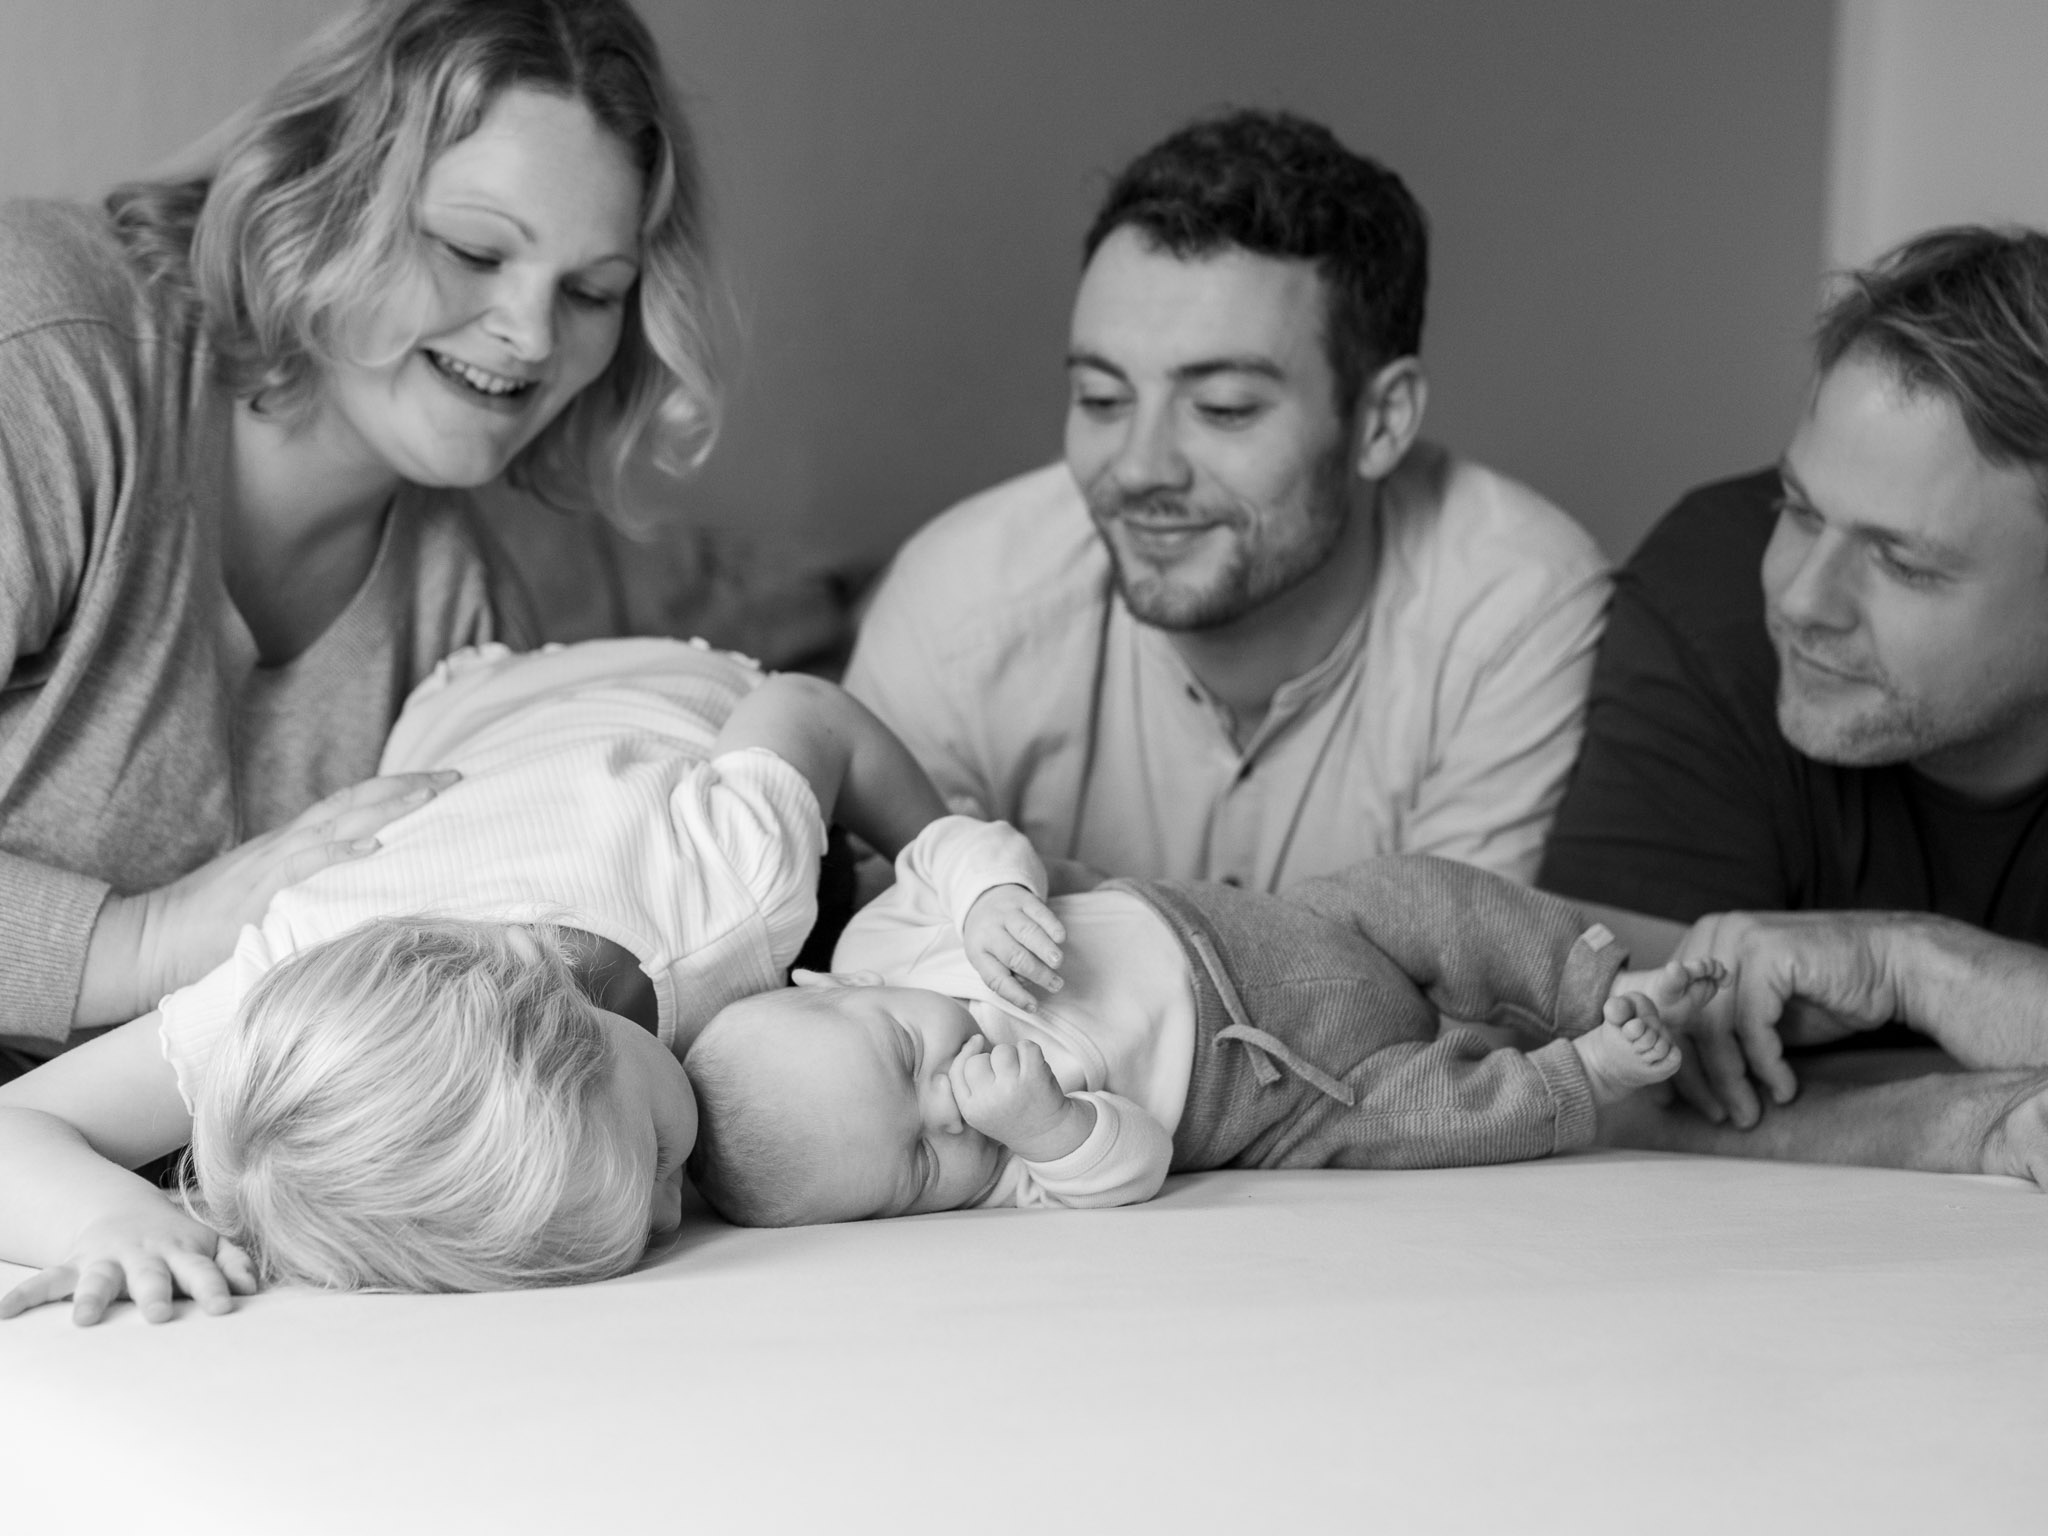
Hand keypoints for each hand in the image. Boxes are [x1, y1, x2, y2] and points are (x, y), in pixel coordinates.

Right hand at [0, 1204, 258, 1326]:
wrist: (121, 1208)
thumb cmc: (175, 1239)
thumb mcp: (208, 1243)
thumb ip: (233, 1262)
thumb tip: (252, 1287)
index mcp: (181, 1252)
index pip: (202, 1271)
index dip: (213, 1287)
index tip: (223, 1307)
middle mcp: (144, 1255)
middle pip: (152, 1275)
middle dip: (155, 1293)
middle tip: (160, 1314)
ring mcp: (107, 1259)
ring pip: (99, 1278)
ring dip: (94, 1297)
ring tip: (85, 1318)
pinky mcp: (74, 1266)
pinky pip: (46, 1280)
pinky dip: (24, 1296)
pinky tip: (5, 1313)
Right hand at [79, 770, 460, 1025]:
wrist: (150, 940)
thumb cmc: (211, 929)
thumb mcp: (273, 899)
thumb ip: (314, 889)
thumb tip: (364, 892)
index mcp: (293, 844)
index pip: (353, 805)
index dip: (398, 790)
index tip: (441, 782)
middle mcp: (289, 843)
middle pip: (356, 802)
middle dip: (409, 787)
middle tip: (458, 777)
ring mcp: (275, 863)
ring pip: (339, 821)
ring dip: (387, 806)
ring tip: (430, 794)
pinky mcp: (261, 889)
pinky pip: (306, 863)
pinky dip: (341, 851)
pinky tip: (375, 844)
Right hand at [947, 1036, 1088, 1160]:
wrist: (1048, 1135)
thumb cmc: (1010, 1115)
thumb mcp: (979, 1109)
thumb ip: (968, 1081)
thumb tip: (975, 1039)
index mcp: (971, 1109)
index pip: (958, 1070)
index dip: (968, 1057)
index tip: (980, 1051)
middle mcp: (989, 1100)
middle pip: (978, 1059)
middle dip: (991, 1060)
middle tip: (1006, 1076)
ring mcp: (1012, 1088)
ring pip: (1002, 1050)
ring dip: (1012, 1055)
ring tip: (1021, 1074)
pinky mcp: (1034, 1078)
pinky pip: (1026, 1046)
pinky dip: (1030, 1051)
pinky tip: (1034, 1067)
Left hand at [962, 884, 1066, 1010]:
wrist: (983, 898)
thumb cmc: (990, 938)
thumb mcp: (986, 958)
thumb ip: (1005, 975)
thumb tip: (1029, 991)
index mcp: (978, 952)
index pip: (996, 979)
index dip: (1015, 995)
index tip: (1034, 1007)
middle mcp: (990, 932)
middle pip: (1014, 955)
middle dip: (1037, 972)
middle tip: (1055, 984)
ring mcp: (1006, 914)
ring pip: (1026, 932)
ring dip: (1044, 949)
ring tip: (1058, 962)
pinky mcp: (1022, 900)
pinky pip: (1038, 912)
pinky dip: (1050, 925)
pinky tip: (1060, 937)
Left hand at [1665, 910, 1903, 1127]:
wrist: (1893, 967)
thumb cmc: (1825, 995)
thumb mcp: (1758, 1014)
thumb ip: (1718, 1030)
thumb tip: (1676, 1076)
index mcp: (1701, 942)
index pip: (1668, 1008)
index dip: (1667, 1057)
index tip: (1670, 1101)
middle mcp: (1714, 933)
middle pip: (1685, 1018)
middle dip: (1697, 1077)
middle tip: (1716, 1116)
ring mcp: (1740, 939)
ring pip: (1715, 1026)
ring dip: (1732, 1080)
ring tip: (1747, 1114)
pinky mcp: (1769, 954)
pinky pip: (1752, 1025)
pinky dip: (1767, 1065)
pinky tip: (1784, 1089)